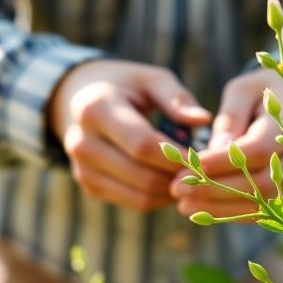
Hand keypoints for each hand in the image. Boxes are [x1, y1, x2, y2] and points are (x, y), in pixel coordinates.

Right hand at [51, 60, 210, 211]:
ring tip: (191, 174)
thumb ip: (177, 98)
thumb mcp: (150, 79)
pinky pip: (134, 203)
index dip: (177, 156)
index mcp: (95, 109)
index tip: (203, 155)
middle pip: (143, 177)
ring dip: (173, 191)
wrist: (78, 99)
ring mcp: (82, 168)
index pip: (142, 145)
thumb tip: (203, 120)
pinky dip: (161, 197)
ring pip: (141, 197)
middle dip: (179, 177)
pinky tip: (172, 179)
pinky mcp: (89, 186)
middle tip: (203, 169)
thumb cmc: (125, 86)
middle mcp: (81, 142)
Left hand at [171, 66, 282, 216]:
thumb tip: (211, 156)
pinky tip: (205, 209)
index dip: (220, 164)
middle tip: (177, 189)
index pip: (257, 151)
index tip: (186, 168)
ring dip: (222, 208)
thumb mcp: (243, 91)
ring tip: (184, 204)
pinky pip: (266, 210)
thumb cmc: (264, 89)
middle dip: (216, 190)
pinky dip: (234, 213)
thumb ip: (229, 121)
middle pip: (262, 184)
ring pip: (264, 204)